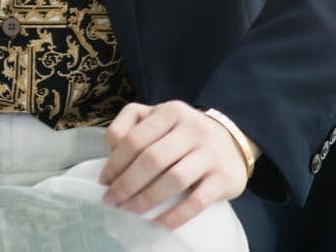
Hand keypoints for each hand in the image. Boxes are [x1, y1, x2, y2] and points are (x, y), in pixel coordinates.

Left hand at [96, 100, 248, 229]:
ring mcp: (210, 153)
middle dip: (127, 183)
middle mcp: (192, 128)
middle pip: (152, 159)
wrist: (232, 143)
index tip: (103, 180)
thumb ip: (131, 123)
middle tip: (112, 200)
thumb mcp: (158, 117)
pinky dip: (176, 215)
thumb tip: (111, 149)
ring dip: (147, 199)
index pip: (135, 138)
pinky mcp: (224, 178)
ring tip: (130, 210)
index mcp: (170, 112)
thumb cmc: (183, 133)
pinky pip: (197, 200)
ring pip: (173, 179)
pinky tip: (160, 222)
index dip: (115, 162)